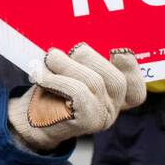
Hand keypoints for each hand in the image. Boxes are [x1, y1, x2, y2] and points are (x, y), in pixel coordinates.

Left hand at [7, 45, 145, 152]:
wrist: (27, 121)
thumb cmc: (50, 91)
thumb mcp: (71, 72)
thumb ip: (84, 61)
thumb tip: (82, 41)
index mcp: (114, 97)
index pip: (136, 88)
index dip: (131, 68)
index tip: (116, 50)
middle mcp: (113, 109)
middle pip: (116, 79)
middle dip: (87, 57)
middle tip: (60, 53)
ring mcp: (102, 117)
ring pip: (95, 82)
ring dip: (66, 65)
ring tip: (49, 59)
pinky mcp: (87, 122)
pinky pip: (78, 92)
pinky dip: (57, 79)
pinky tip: (41, 75)